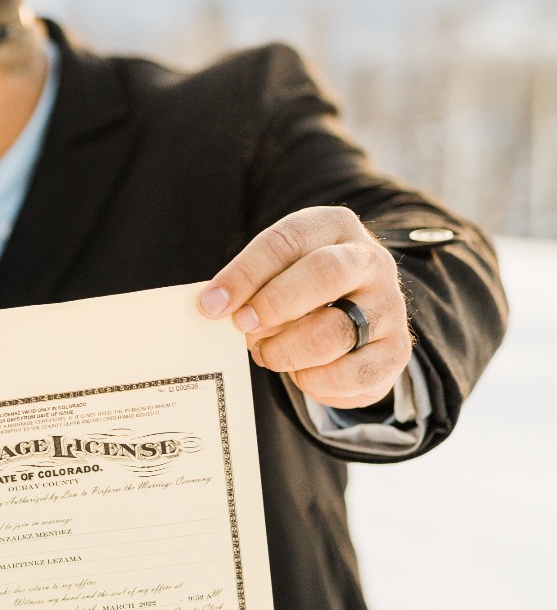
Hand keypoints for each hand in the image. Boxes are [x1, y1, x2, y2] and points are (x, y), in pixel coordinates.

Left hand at [198, 205, 410, 407]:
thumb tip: (212, 306)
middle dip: (274, 304)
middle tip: (243, 327)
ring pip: (334, 332)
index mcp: (334, 227)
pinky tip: (302, 374)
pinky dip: (315, 382)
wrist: (354, 319)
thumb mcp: (276, 272)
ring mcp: (389, 306)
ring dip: (287, 351)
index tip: (212, 304)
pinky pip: (351, 375)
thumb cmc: (300, 290)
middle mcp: (371, 261)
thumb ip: (249, 284)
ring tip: (267, 354)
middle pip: (324, 273)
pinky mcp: (397, 351)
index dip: (246, 273)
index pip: (288, 240)